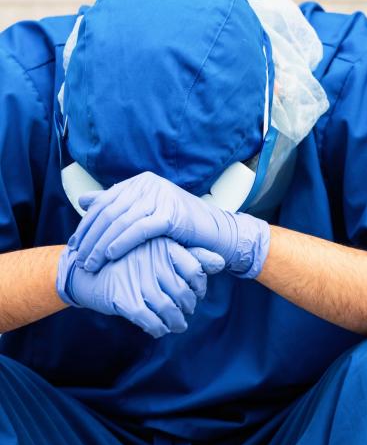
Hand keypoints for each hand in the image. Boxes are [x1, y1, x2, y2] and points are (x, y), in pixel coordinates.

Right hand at [57, 237, 224, 337]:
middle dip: (188, 307)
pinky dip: (158, 328)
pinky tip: (159, 329)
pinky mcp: (125, 299)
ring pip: (169, 309)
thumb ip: (192, 255)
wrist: (86, 270)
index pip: (195, 269)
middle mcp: (154, 261)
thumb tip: (222, 262)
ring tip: (177, 325)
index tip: (195, 293)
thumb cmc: (129, 259)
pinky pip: (150, 321)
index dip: (199, 285)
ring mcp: (139, 280)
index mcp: (164, 246)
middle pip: (184, 292)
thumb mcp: (160, 250)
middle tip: (186, 311)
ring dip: (176, 322)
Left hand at [69, 172, 269, 279]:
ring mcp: (161, 197)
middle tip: (79, 258)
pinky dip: (122, 242)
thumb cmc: (179, 226)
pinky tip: (111, 255)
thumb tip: (84, 200)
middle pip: (110, 211)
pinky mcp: (171, 213)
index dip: (86, 224)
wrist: (214, 232)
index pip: (104, 202)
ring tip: (91, 263)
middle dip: (91, 237)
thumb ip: (116, 205)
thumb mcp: (145, 212)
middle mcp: (149, 184)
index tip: (74, 245)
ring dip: (102, 245)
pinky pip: (139, 229)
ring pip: (121, 221)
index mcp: (141, 182)